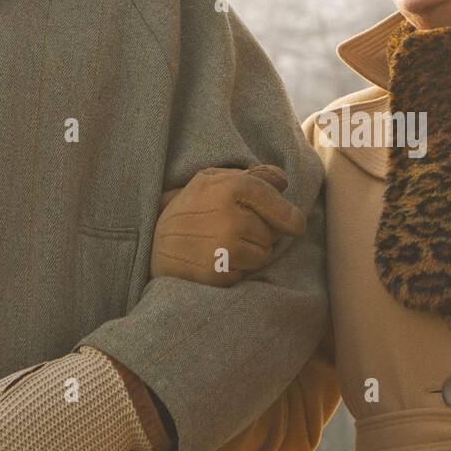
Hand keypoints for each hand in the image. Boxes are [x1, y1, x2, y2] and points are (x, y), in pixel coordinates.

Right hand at [151, 163, 305, 286]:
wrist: (154, 241)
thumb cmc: (191, 206)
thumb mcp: (214, 179)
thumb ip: (252, 176)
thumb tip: (283, 182)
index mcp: (232, 188)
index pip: (281, 209)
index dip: (291, 218)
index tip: (295, 224)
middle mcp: (231, 219)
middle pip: (273, 234)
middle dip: (263, 232)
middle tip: (238, 229)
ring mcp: (224, 249)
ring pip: (264, 255)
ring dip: (253, 252)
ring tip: (227, 243)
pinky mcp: (218, 274)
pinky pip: (247, 273)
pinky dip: (238, 268)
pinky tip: (218, 258)